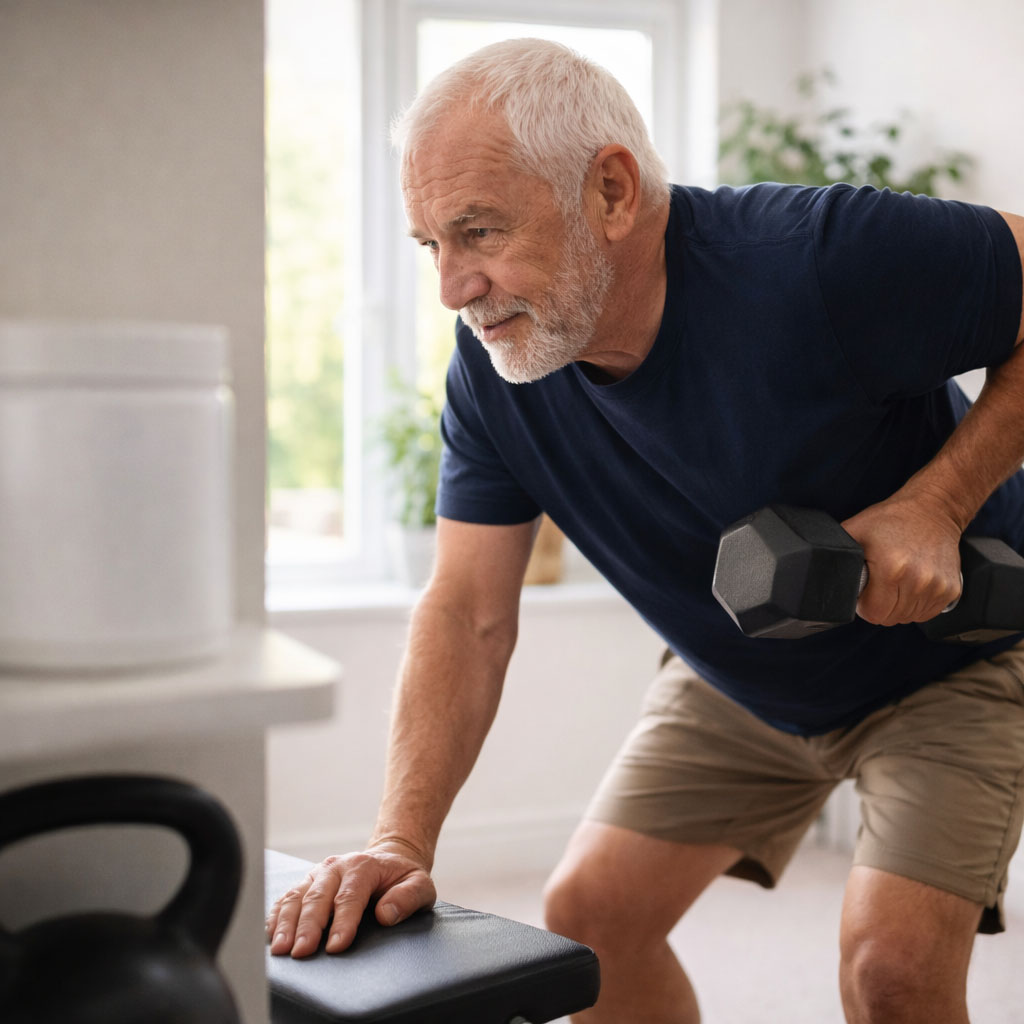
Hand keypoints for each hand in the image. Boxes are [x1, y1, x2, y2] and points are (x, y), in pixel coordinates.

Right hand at [266, 841, 436, 956]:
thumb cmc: (403, 877)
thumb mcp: (420, 884)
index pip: (350, 896)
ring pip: (297, 895)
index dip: (342, 922)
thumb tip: (385, 915)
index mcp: (364, 866)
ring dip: (287, 922)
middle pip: (318, 897)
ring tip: (281, 948)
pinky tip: (271, 933)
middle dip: (308, 926)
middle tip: (301, 952)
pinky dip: (276, 914)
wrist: (390, 858)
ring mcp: (319, 873)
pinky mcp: (308, 882)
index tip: (335, 947)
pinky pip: (288, 896)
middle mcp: (337, 866)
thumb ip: (408, 897)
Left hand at [841, 498, 962, 625]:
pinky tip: (911, 585)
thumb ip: (835, 555)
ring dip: (899, 606)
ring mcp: (937, 587)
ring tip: (896, 582)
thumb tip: (816, 573)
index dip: (864, 605)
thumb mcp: (854, 531)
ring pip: (908, 618)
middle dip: (880, 606)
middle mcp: (918, 581)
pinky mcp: (951, 590)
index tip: (865, 592)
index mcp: (891, 569)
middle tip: (879, 585)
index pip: (873, 614)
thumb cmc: (890, 520)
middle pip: (890, 618)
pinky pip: (927, 614)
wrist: (932, 510)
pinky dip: (916, 605)